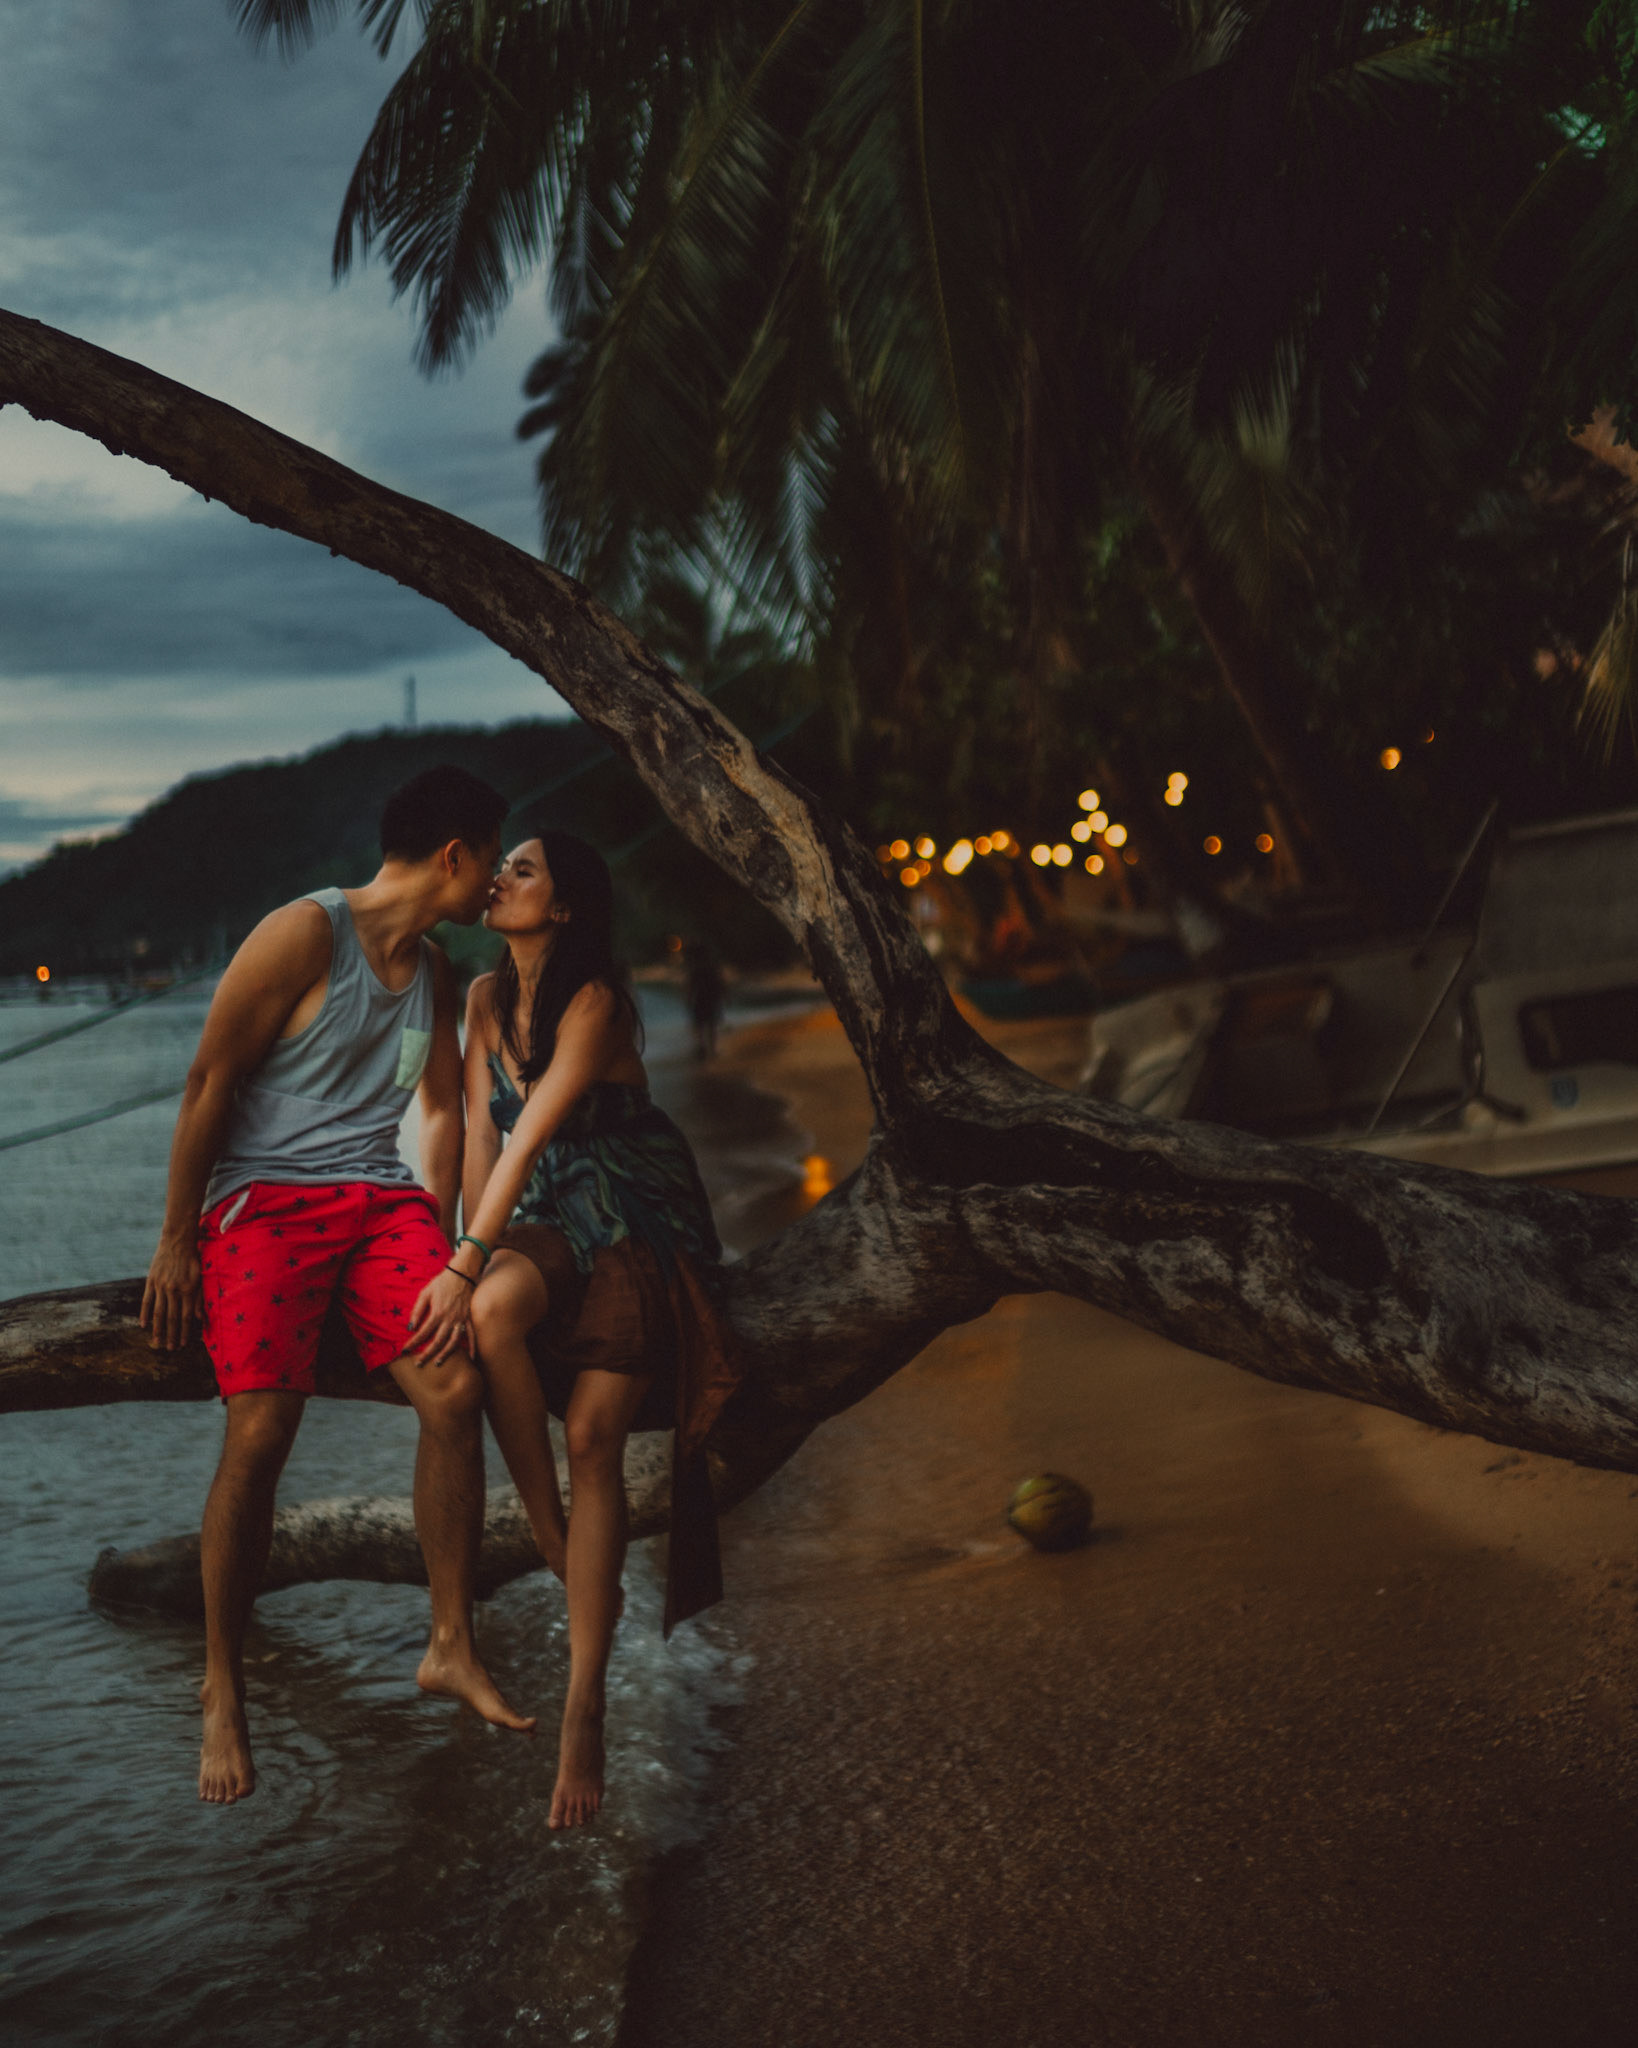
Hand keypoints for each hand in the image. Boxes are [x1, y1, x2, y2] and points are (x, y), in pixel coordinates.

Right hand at [141, 1236, 201, 1351]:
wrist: (178, 1240)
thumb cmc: (194, 1258)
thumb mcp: (202, 1276)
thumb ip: (201, 1296)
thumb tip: (201, 1317)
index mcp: (188, 1289)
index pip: (186, 1316)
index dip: (184, 1331)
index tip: (183, 1344)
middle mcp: (174, 1289)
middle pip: (172, 1317)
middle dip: (171, 1335)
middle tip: (170, 1349)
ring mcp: (161, 1286)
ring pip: (159, 1312)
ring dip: (158, 1329)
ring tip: (157, 1342)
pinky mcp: (151, 1281)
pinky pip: (147, 1300)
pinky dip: (145, 1314)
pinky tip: (144, 1325)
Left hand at [407, 1266, 474, 1366]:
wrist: (462, 1273)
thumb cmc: (442, 1282)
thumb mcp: (425, 1293)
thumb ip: (417, 1310)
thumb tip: (410, 1327)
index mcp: (437, 1312)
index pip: (423, 1332)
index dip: (413, 1342)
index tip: (405, 1350)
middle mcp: (450, 1319)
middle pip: (437, 1341)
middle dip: (427, 1354)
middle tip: (419, 1363)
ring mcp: (461, 1320)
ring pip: (454, 1342)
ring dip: (445, 1354)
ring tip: (438, 1363)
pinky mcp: (469, 1318)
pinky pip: (472, 1335)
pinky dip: (472, 1348)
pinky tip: (470, 1359)